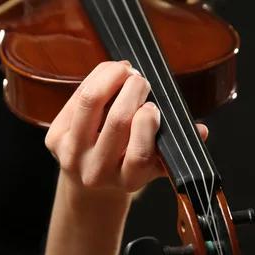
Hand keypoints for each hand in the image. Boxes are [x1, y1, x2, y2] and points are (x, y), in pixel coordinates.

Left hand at [45, 60, 208, 194]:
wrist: (89, 184)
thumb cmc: (127, 166)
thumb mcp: (154, 166)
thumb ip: (175, 150)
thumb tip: (201, 132)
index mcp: (127, 181)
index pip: (139, 154)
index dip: (148, 124)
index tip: (154, 107)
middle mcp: (96, 172)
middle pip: (117, 122)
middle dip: (133, 90)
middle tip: (142, 80)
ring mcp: (71, 156)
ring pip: (90, 103)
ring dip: (110, 77)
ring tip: (125, 70)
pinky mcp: (53, 140)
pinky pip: (75, 99)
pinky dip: (94, 80)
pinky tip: (108, 74)